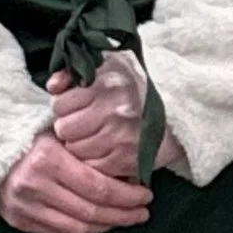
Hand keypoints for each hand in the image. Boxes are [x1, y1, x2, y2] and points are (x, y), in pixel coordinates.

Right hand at [0, 128, 151, 232]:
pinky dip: (84, 229)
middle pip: (91, 211)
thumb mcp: (60, 135)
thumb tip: (131, 175)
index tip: (146, 196)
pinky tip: (100, 223)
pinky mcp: (19, 220)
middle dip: (123, 214)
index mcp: (47, 159)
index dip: (127, 196)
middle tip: (142, 213)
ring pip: (77, 227)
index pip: (99, 188)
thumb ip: (89, 154)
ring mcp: (24, 206)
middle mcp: (33, 185)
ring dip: (106, 226)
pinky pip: (60, 232)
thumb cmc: (32, 138)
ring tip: (125, 219)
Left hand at [45, 54, 159, 183]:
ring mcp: (120, 136)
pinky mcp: (127, 159)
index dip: (65, 107)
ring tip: (96, 136)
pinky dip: (95, 160)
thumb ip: (75, 72)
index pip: (60, 104)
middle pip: (64, 128)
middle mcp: (113, 109)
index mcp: (106, 83)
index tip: (77, 106)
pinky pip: (92, 166)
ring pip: (75, 149)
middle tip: (85, 123)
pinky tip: (105, 149)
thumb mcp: (109, 66)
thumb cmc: (137, 87)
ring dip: (81, 145)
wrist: (180, 111)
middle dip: (70, 127)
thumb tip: (52, 86)